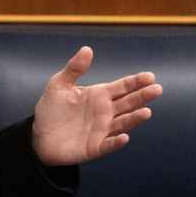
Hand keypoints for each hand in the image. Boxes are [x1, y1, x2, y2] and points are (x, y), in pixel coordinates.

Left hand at [32, 46, 161, 166]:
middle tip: (157, 89)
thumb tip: (87, 49)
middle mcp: (105, 112)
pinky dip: (116, 142)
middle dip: (142, 97)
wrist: (39, 135)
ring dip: (134, 118)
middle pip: (128, 103)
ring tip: (146, 112)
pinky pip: (107, 145)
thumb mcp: (59, 84)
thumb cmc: (51, 109)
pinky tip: (123, 137)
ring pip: (122, 123)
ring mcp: (102, 130)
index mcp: (99, 95)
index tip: (150, 76)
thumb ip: (74, 68)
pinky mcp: (94, 147)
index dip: (136, 82)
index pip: (122, 87)